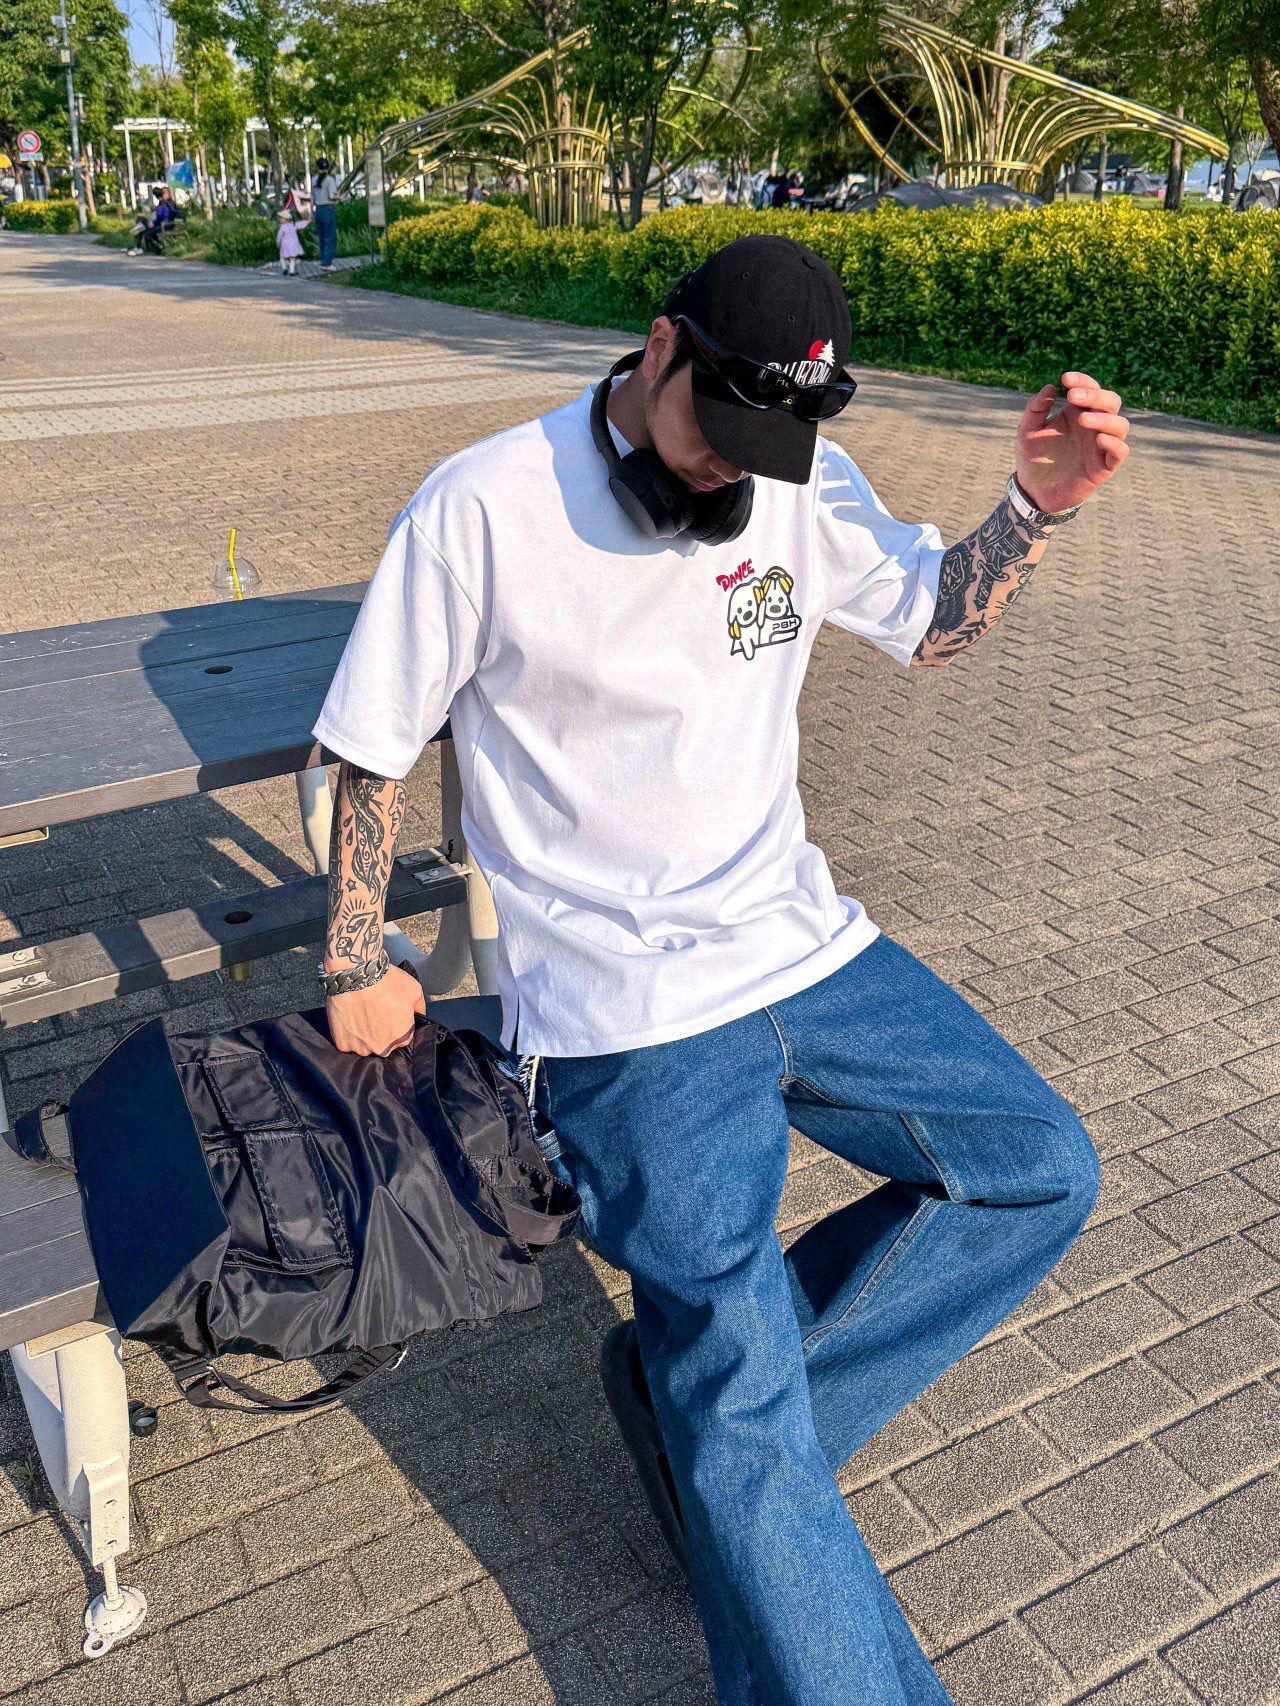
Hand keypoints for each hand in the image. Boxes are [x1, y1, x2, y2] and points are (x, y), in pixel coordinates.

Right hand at [327, 963, 424, 1056]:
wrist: (356, 974)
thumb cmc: (385, 981)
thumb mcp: (414, 990)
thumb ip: (419, 1009)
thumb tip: (419, 1017)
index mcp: (402, 1037)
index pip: (403, 1038)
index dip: (397, 1025)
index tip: (390, 1014)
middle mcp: (383, 1048)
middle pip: (384, 1045)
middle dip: (381, 1032)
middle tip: (374, 1012)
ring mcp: (361, 1048)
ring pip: (365, 1045)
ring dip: (364, 1035)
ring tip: (361, 1014)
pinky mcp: (343, 1044)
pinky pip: (347, 1043)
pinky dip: (348, 1034)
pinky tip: (350, 1018)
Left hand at [1015, 371, 1129, 514]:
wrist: (1033, 490)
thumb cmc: (1033, 458)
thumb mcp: (1027, 431)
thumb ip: (1035, 409)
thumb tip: (1050, 386)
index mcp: (1078, 413)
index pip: (1091, 389)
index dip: (1083, 380)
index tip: (1065, 379)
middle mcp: (1093, 427)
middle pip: (1111, 402)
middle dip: (1095, 395)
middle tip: (1073, 396)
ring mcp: (1100, 446)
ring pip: (1120, 425)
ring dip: (1105, 418)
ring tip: (1082, 419)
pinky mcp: (1104, 467)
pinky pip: (1120, 452)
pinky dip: (1114, 443)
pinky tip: (1098, 439)